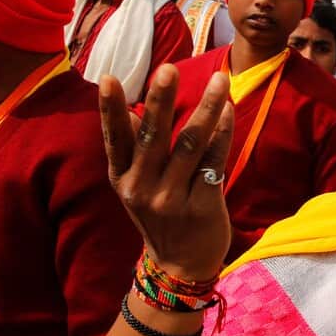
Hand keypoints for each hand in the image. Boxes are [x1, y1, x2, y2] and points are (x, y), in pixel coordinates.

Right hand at [100, 65, 234, 281]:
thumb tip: (134, 110)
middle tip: (168, 69)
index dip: (110, 110)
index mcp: (121, 179)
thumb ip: (135, 151)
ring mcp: (172, 199)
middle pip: (154, 137)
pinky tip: (228, 110)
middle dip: (161, 100)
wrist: (181, 266)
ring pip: (191, 144)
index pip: (114, 139)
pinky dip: (223, 133)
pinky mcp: (202, 206)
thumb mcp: (136, 187)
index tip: (107, 79)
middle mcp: (142, 189)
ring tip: (220, 79)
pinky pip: (215, 162)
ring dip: (207, 108)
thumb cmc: (160, 214)